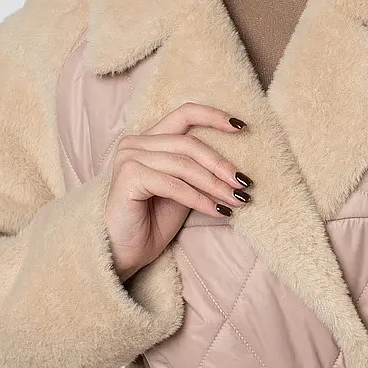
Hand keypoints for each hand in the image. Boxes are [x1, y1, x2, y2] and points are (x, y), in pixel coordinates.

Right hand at [105, 103, 252, 281]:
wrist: (123, 252)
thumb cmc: (152, 223)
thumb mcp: (183, 191)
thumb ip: (199, 172)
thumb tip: (236, 170)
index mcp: (149, 140)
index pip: (184, 114)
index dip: (213, 117)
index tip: (242, 127)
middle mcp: (135, 143)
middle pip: (189, 143)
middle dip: (221, 164)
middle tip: (244, 184)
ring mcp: (129, 158)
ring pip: (184, 164)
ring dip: (215, 184)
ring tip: (236, 200)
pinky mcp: (128, 177)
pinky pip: (173, 184)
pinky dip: (199, 198)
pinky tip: (217, 211)